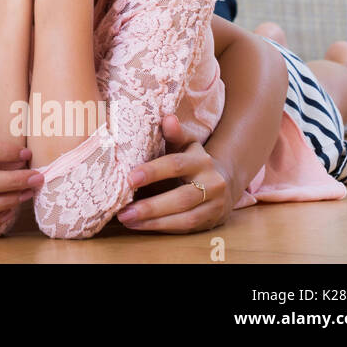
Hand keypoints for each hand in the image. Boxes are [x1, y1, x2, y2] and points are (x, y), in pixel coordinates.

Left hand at [115, 114, 233, 232]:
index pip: (175, 165)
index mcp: (200, 160)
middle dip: (151, 206)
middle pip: (181, 198)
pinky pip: (186, 228)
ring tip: (127, 220)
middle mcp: (212, 183)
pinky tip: (141, 226)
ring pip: (185, 218)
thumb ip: (174, 134)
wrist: (223, 181)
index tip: (129, 179)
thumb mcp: (184, 144)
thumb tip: (167, 118)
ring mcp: (214, 204)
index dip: (152, 172)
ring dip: (154, 222)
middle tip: (123, 211)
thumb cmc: (191, 160)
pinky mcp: (211, 221)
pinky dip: (162, 228)